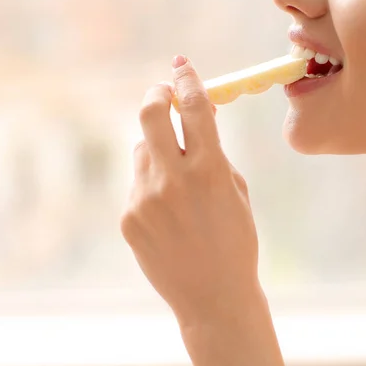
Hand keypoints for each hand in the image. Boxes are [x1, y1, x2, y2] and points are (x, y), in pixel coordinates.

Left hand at [120, 55, 259, 321]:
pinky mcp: (128, 218)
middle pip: (150, 114)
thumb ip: (215, 152)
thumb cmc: (236, 242)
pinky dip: (150, 184)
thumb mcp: (237, 191)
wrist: (214, 297)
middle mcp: (174, 180)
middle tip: (162, 95)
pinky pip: (136, 183)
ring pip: (142, 150)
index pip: (193, 107)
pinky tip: (168, 213)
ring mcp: (145, 199)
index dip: (188, 81)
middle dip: (156, 96)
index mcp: (211, 171)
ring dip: (157, 151)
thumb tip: (198, 116)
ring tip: (176, 180)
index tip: (183, 68)